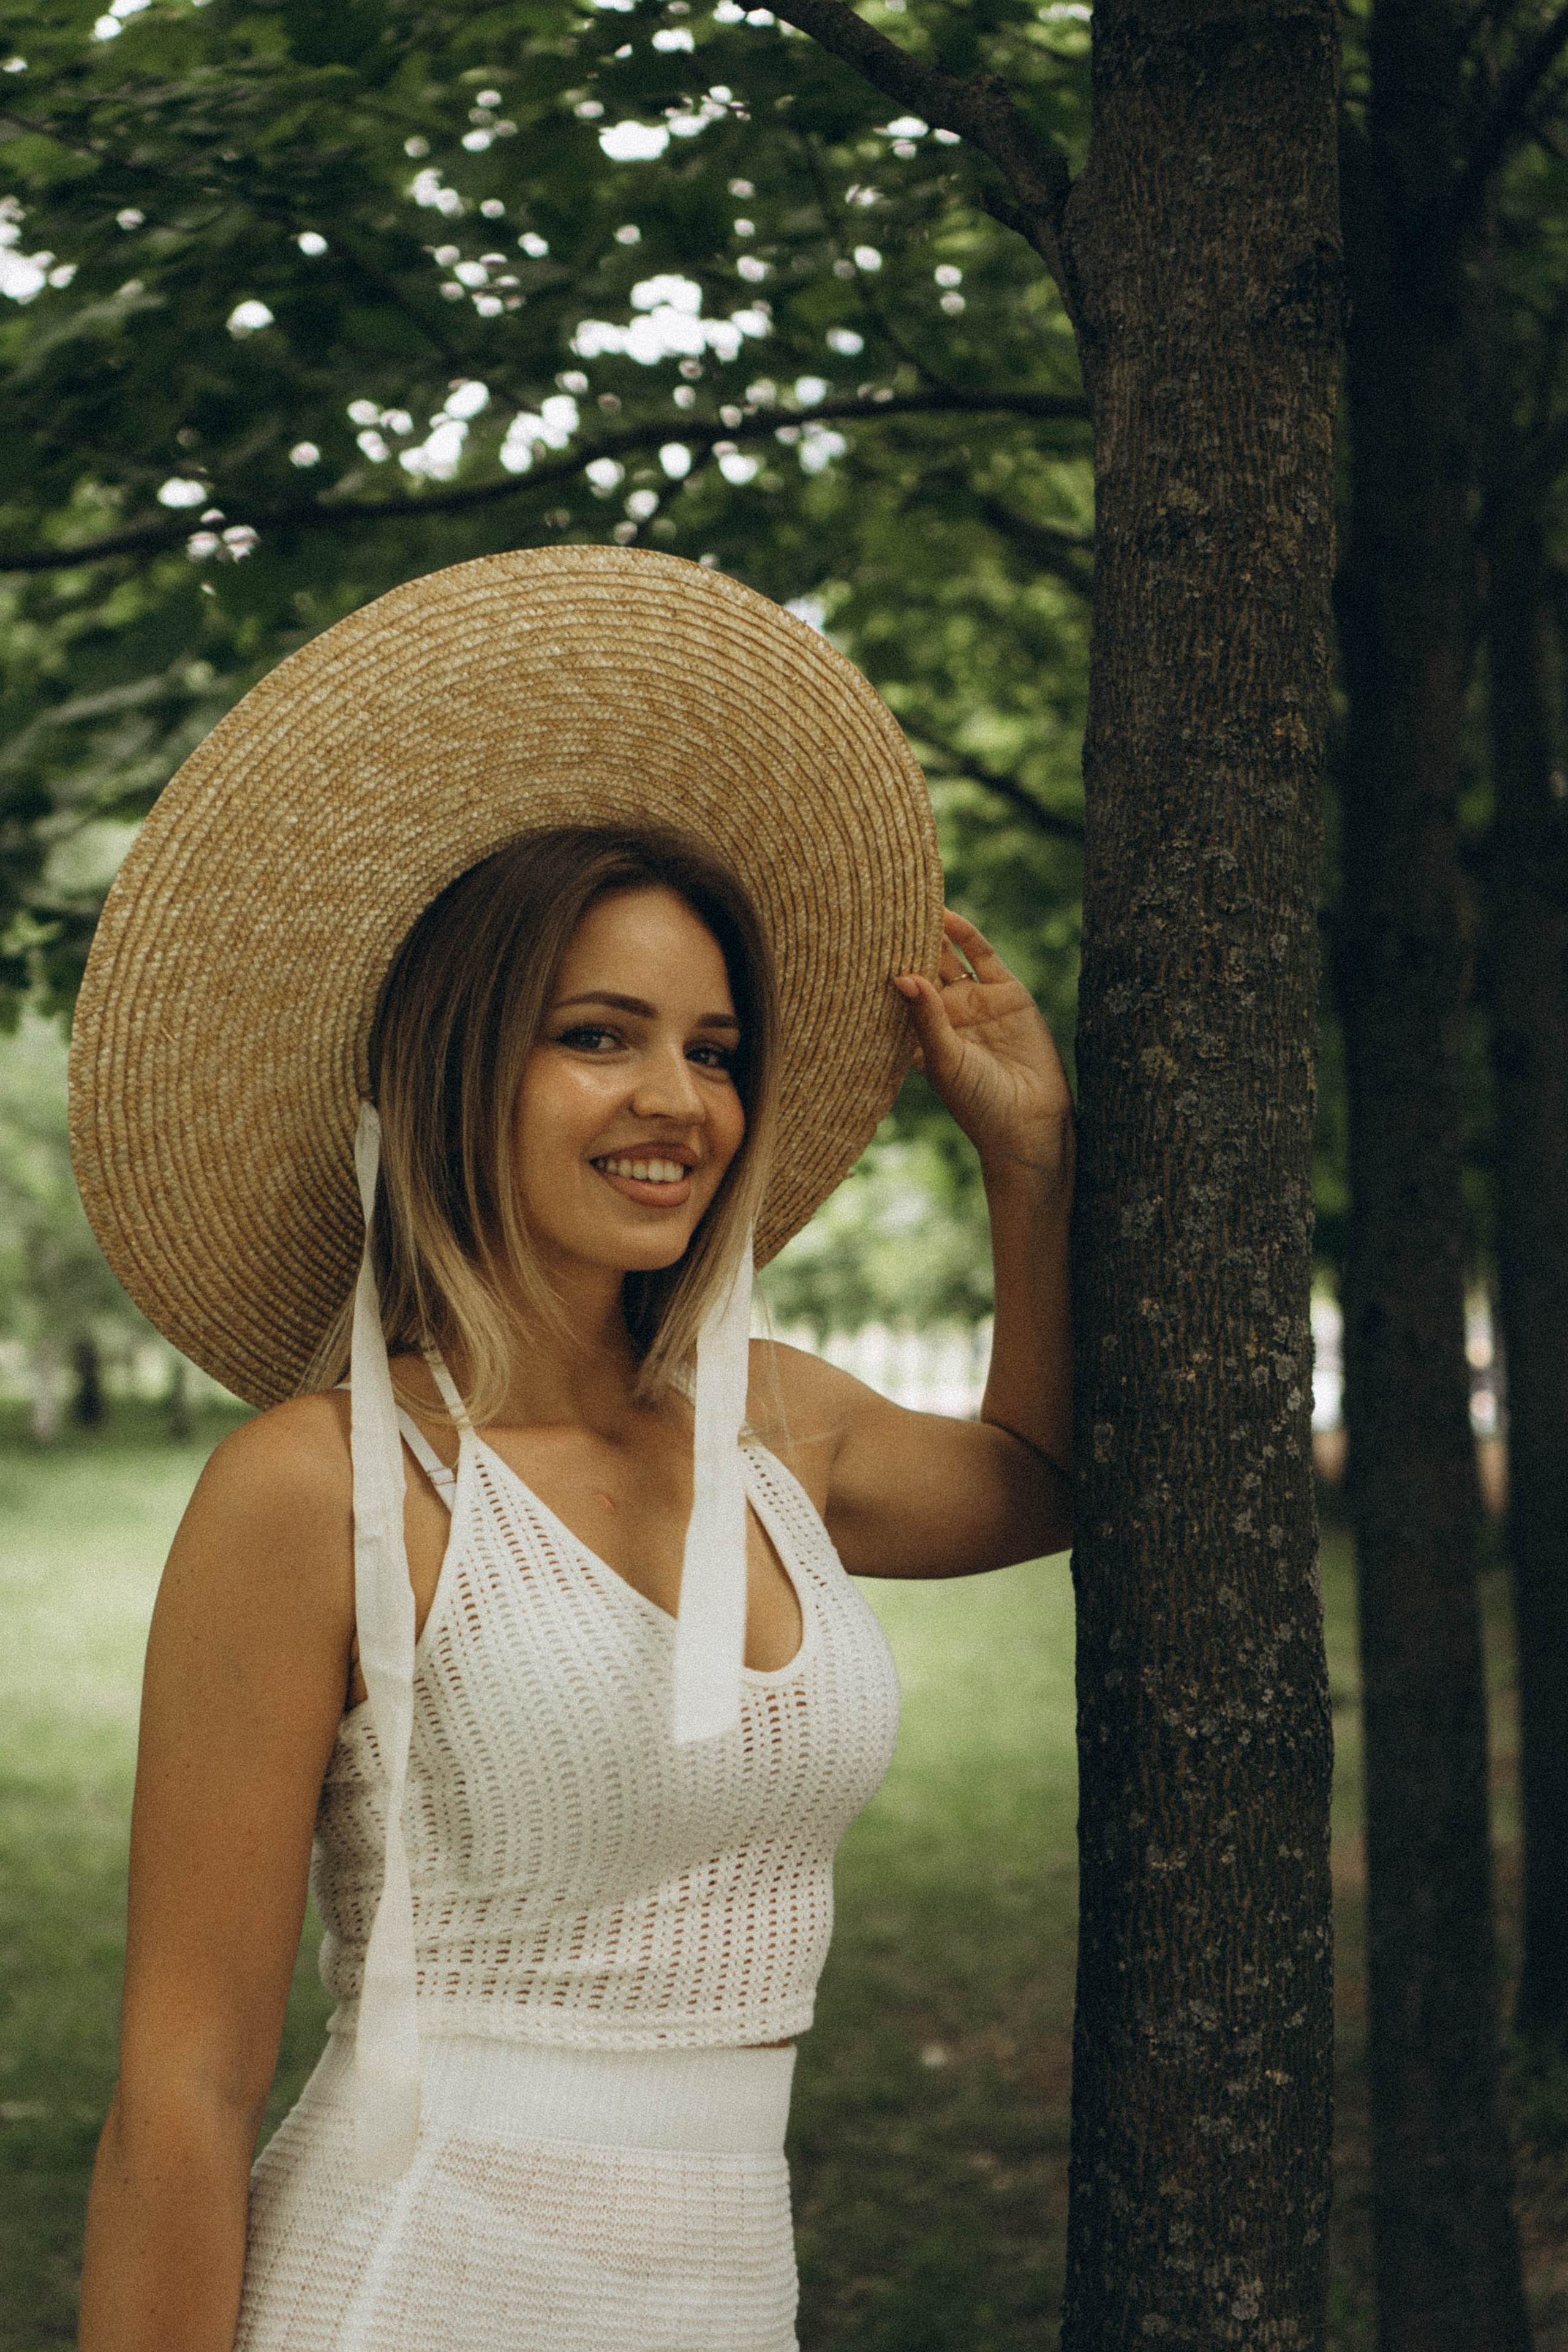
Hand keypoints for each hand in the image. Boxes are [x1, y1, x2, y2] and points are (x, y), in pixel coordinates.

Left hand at [893, 910, 1073, 1185]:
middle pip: (918, 967)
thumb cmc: (979, 1103)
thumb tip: (902, 977)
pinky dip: (964, 934)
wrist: (1031, 1122)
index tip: (849, 944)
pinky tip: (945, 914)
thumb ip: (926, 1018)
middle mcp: (945, 1014)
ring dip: (930, 932)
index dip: (875, 971)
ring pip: (947, 956)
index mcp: (920, 1035)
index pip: (893, 995)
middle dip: (899, 943)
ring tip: (905, 901)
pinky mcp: (1006, 991)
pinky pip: (981, 954)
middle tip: (871, 909)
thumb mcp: (945, 1060)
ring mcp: (975, 1001)